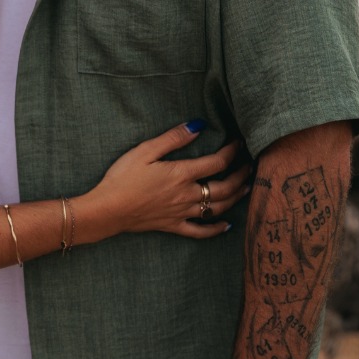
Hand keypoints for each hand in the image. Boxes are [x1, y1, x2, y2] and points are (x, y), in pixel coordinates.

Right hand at [95, 122, 250, 237]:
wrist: (108, 209)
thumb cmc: (122, 177)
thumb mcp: (145, 150)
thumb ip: (173, 139)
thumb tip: (197, 126)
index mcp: (182, 174)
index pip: (217, 162)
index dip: (232, 151)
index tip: (239, 143)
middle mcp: (187, 195)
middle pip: (225, 187)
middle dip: (241, 175)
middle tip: (250, 166)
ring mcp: (182, 213)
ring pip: (218, 208)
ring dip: (235, 197)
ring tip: (246, 188)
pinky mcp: (173, 226)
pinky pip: (200, 232)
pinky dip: (216, 229)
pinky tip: (226, 225)